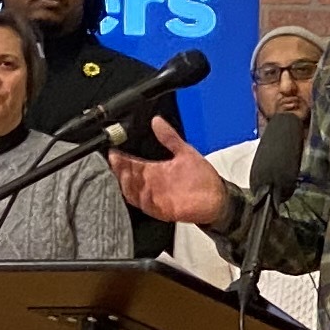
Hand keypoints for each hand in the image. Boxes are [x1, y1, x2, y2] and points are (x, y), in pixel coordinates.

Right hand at [114, 116, 236, 227]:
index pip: (130, 163)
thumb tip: (157, 120)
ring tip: (123, 174)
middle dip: (119, 170)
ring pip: (132, 191)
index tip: (112, 151)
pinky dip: (140, 198)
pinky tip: (136, 190)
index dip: (120, 158)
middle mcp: (151, 184)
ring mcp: (154, 197)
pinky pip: (145, 205)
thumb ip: (169, 137)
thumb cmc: (201, 178)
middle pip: (127, 177)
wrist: (217, 198)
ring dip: (126, 183)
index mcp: (154, 170)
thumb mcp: (184, 152)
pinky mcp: (161, 209)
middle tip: (114, 162)